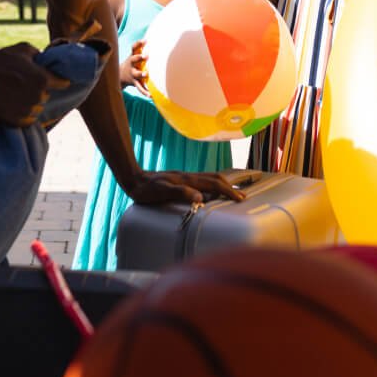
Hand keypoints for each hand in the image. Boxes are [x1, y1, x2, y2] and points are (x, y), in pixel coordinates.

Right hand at [0, 42, 69, 126]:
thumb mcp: (24, 49)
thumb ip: (40, 56)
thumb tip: (48, 61)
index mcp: (43, 79)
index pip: (63, 83)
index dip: (60, 81)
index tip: (57, 81)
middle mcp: (37, 96)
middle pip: (47, 96)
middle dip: (40, 90)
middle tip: (25, 83)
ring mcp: (25, 109)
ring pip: (38, 109)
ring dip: (32, 103)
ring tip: (18, 94)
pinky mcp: (13, 120)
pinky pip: (28, 121)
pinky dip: (24, 115)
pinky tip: (16, 105)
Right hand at [122, 40, 148, 92]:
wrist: (120, 76)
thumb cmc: (132, 63)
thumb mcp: (134, 55)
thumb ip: (141, 49)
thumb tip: (153, 38)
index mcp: (132, 57)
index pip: (134, 48)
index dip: (139, 44)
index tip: (145, 40)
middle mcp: (132, 64)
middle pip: (134, 60)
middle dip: (139, 57)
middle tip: (146, 56)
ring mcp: (132, 74)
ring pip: (136, 74)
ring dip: (141, 74)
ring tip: (146, 74)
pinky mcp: (135, 82)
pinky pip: (139, 87)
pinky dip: (145, 91)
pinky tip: (150, 95)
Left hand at [125, 170, 245, 205]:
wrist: (134, 179)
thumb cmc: (147, 189)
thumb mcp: (162, 191)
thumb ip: (181, 193)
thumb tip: (200, 197)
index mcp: (189, 179)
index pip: (214, 184)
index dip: (228, 191)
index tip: (240, 199)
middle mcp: (190, 177)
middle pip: (216, 178)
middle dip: (231, 187)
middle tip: (242, 196)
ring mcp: (186, 178)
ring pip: (210, 178)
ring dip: (223, 185)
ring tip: (232, 192)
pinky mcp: (181, 181)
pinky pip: (202, 181)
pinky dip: (213, 185)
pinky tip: (211, 192)